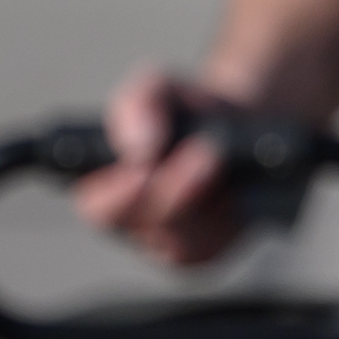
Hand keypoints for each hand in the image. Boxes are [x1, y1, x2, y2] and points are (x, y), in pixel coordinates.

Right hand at [68, 67, 253, 268]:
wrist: (235, 123)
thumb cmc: (181, 111)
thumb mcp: (156, 91)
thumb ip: (138, 108)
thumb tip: (140, 149)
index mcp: (104, 190)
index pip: (98, 206)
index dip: (118, 193)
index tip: (143, 169)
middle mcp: (134, 224)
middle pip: (147, 226)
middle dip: (174, 190)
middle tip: (203, 152)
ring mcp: (172, 242)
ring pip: (184, 242)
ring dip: (206, 201)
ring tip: (221, 158)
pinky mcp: (211, 248)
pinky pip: (217, 245)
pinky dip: (229, 217)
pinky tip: (240, 187)